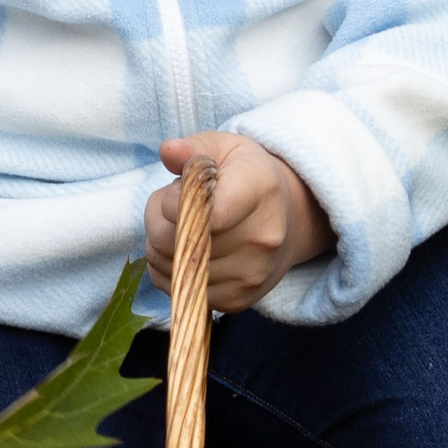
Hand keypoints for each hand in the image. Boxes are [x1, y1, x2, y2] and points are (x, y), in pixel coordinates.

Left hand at [142, 132, 331, 314]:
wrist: (288, 219)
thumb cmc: (247, 177)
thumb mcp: (225, 148)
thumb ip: (194, 147)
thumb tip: (168, 151)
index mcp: (261, 190)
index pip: (205, 212)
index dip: (173, 203)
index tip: (173, 191)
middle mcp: (263, 238)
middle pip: (180, 242)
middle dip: (158, 220)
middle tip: (172, 206)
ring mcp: (252, 275)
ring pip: (173, 268)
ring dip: (160, 246)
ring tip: (181, 226)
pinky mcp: (239, 301)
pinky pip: (178, 289)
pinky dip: (169, 270)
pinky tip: (186, 249)